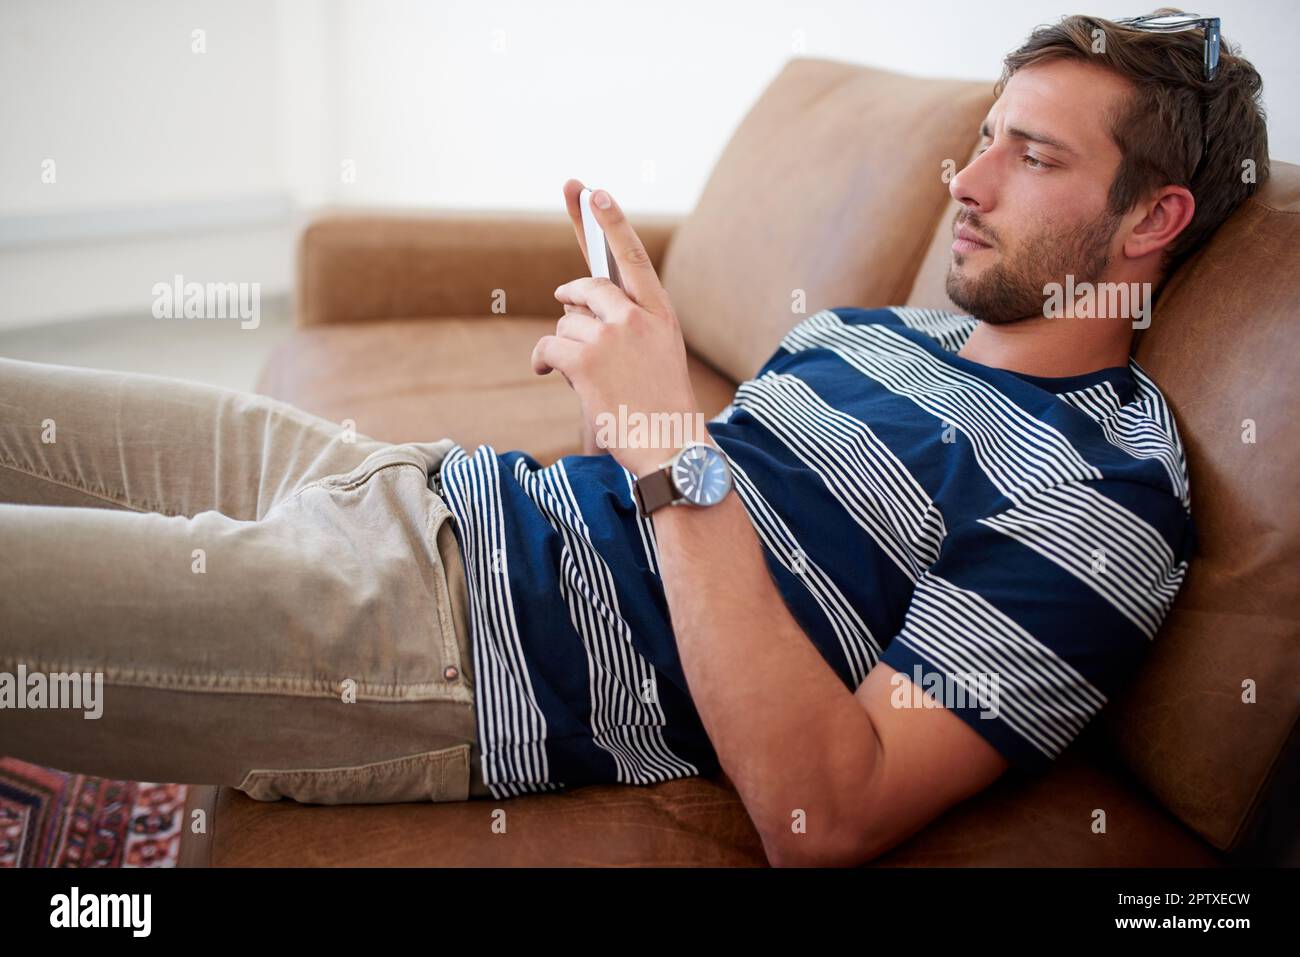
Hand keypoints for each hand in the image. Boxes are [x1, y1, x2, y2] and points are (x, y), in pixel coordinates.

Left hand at [532, 180, 701, 475]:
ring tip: (584, 373)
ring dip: (564, 344)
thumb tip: (573, 306)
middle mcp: (637, 317)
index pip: (631, 257)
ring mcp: (613, 336)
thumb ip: (626, 323)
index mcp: (660, 312)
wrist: (668, 446)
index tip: (592, 191)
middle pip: (587, 287)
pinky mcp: (588, 360)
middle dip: (571, 297)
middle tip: (565, 304)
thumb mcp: (656, 353)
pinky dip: (542, 359)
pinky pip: (549, 345)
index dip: (609, 223)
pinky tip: (548, 372)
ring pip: (565, 321)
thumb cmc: (659, 405)